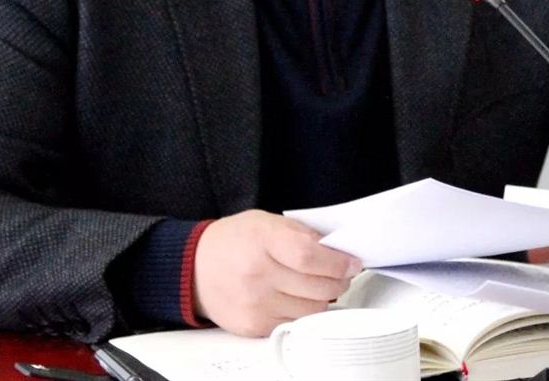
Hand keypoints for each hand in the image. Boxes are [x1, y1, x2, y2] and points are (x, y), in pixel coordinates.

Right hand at [192, 209, 362, 335]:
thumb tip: (337, 249)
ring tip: (318, 285)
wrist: (195, 268)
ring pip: (311, 310)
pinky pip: (294, 323)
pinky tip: (297, 297)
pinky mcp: (254, 327)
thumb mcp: (265, 221)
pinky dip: (302, 312)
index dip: (337, 262)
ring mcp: (255, 304)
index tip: (352, 263)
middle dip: (338, 282)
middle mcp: (258, 274)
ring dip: (322, 299)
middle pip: (317, 288)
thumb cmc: (234, 240)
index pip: (309, 256)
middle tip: (342, 274)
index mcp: (262, 240)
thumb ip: (300, 233)